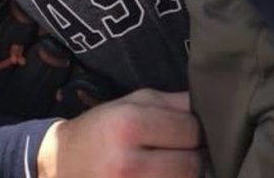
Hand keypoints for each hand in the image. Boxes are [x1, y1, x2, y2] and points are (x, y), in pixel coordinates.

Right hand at [38, 89, 201, 177]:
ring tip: (173, 165)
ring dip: (185, 175)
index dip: (196, 130)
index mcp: (129, 125)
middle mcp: (127, 163)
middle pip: (191, 165)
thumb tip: (212, 104)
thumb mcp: (132, 102)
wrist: (61, 164)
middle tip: (184, 151)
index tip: (189, 131)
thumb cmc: (103, 128)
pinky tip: (163, 175)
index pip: (191, 130)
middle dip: (194, 156)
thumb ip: (173, 103)